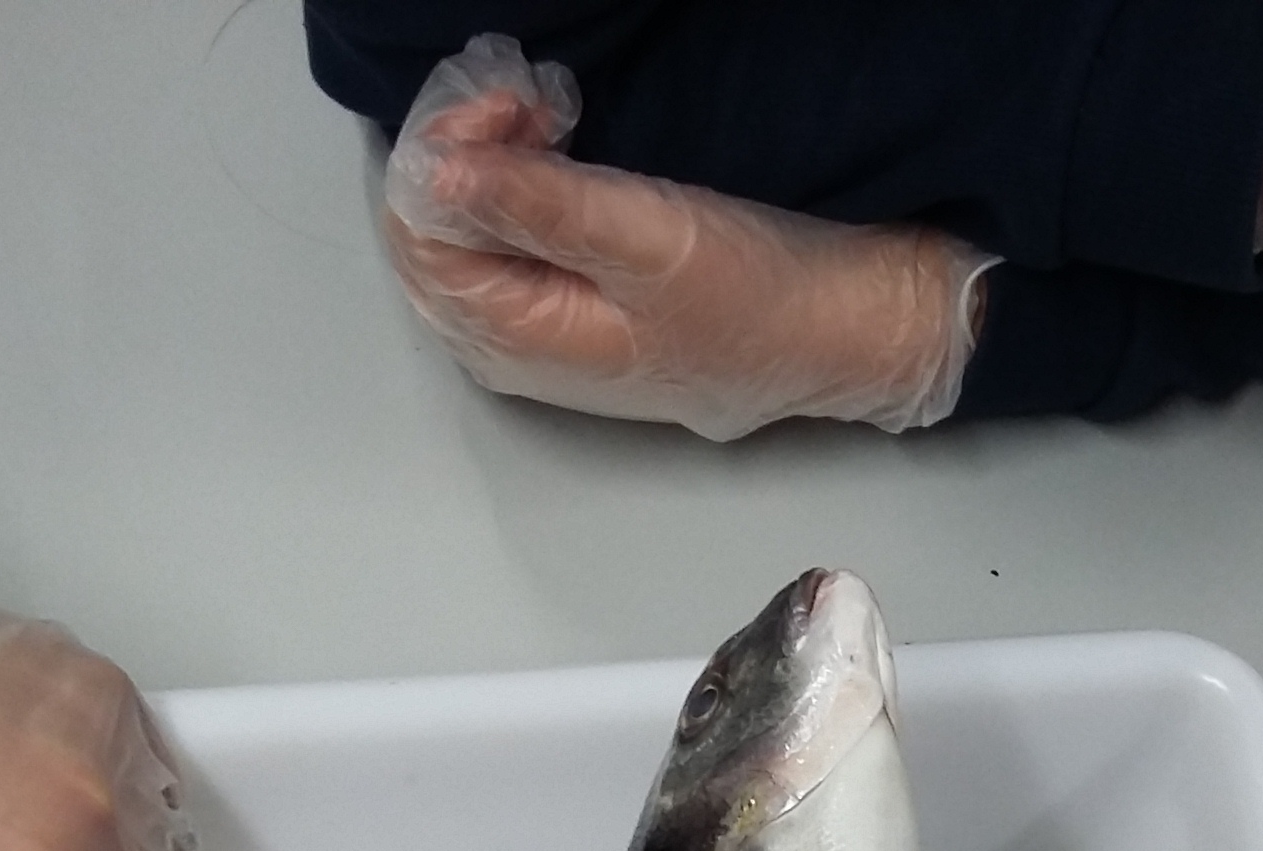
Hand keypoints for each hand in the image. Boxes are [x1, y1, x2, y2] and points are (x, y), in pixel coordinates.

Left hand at [380, 35, 991, 440]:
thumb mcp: (650, 238)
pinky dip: (515, 178)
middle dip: (461, 149)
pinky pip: (505, 237)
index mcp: (517, 338)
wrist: (842, 336)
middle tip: (528, 93)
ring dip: (490, 157)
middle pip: (431, 234)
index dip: (444, 150)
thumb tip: (437, 175)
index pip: (420, 233)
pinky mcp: (571, 307)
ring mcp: (539, 330)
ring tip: (548, 111)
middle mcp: (510, 344)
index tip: (511, 96)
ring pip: (466, 231)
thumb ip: (539, 205)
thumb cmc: (760, 300)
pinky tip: (557, 145)